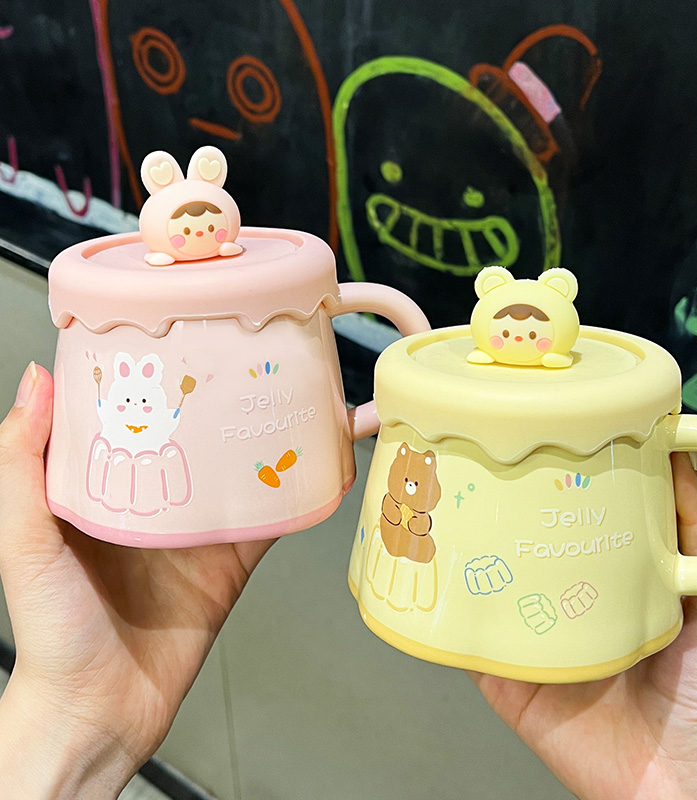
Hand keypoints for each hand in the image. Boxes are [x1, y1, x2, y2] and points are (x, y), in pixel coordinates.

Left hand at [0, 363, 275, 796]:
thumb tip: (35, 381)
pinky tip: (318, 467)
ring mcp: (198, 528)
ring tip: (298, 399)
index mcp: (108, 483)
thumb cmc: (52, 629)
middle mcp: (157, 497)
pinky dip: (297, 496)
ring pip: (243, 471)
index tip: (180, 332)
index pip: (137, 414)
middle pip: (201, 435)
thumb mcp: (24, 538)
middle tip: (256, 356)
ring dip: (271, 440)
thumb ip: (21, 463)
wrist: (100, 710)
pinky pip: (270, 521)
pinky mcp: (230, 560)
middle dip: (227, 398)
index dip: (158, 374)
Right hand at [471, 453, 696, 799]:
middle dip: (496, 509)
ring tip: (444, 512)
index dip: (554, 481)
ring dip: (464, 556)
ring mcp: (534, 640)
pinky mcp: (511, 680)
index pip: (573, 517)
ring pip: (488, 588)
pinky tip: (437, 584)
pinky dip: (448, 619)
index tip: (538, 440)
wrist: (692, 779)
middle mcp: (567, 603)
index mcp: (610, 577)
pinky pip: (470, 645)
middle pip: (520, 546)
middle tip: (476, 467)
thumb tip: (683, 450)